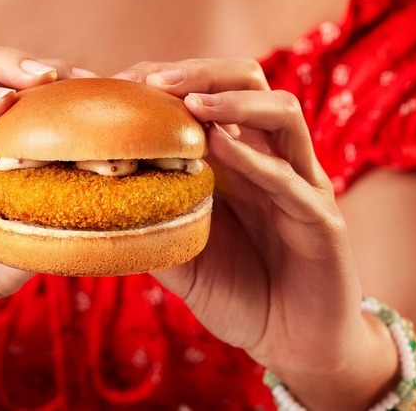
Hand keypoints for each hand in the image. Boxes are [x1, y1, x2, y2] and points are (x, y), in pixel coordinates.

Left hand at [114, 60, 393, 399]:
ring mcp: (300, 184)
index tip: (120, 82)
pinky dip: (256, 159)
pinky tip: (221, 148)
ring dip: (233, 101)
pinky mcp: (322, 220)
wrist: (293, 342)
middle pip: (249, 82)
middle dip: (200, 72)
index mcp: (236, 159)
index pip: (207, 94)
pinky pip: (291, 180)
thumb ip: (150, 222)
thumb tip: (94, 202)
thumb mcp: (181, 253)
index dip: (166, 80)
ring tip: (190, 102)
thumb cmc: (237, 292)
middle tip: (152, 81)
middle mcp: (270, 159)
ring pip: (282, 114)